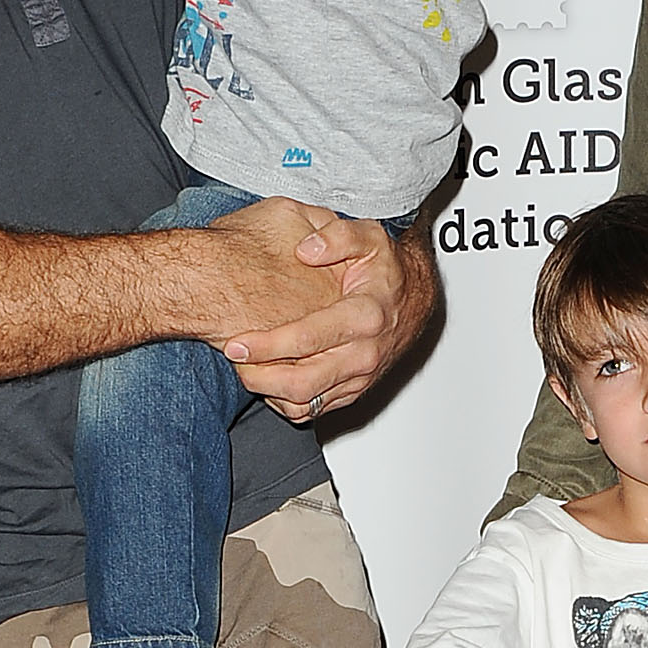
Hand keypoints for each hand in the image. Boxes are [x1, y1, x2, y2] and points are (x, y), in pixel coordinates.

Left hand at [227, 215, 433, 420]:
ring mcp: (359, 377)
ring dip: (268, 391)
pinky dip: (285, 401)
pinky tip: (269, 378)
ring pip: (305, 404)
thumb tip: (306, 249)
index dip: (267, 345)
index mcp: (365, 317)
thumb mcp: (370, 238)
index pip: (308, 340)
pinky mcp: (353, 392)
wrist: (414, 301)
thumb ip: (339, 235)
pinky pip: (312, 411)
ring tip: (246, 368)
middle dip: (259, 376)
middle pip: (302, 383)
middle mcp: (364, 354)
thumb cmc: (386, 270)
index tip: (236, 342)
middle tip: (234, 358)